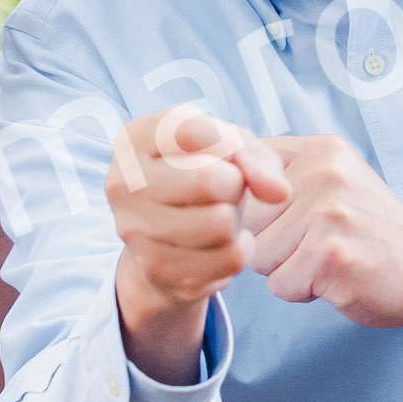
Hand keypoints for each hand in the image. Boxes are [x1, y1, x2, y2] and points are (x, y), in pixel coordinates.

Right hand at [107, 105, 289, 358]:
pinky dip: (239, 249)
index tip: (225, 152)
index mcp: (134, 138)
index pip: (192, 131)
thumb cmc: (198, 173)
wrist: (165, 236)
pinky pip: (229, 259)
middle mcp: (123, 184)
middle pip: (210, 181)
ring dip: (236, 220)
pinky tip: (222, 243)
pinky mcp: (158, 270)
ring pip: (221, 224)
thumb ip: (255, 156)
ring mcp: (134, 231)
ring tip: (221, 214)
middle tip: (226, 188)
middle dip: (235, 184)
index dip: (227, 143)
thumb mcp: (228, 146)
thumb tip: (279, 192)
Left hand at [242, 135, 402, 326]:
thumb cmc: (368, 229)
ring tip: (328, 259)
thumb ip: (277, 171)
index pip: (242, 168)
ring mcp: (330, 213)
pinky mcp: (333, 255)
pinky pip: (281, 284)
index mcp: (319, 150)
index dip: (250, 203)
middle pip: (246, 220)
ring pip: (260, 256)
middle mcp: (324, 173)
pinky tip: (337, 278)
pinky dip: (303, 291)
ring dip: (287, 269)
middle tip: (318, 241)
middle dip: (271, 241)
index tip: (286, 214)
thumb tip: (216, 176)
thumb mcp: (330, 180)